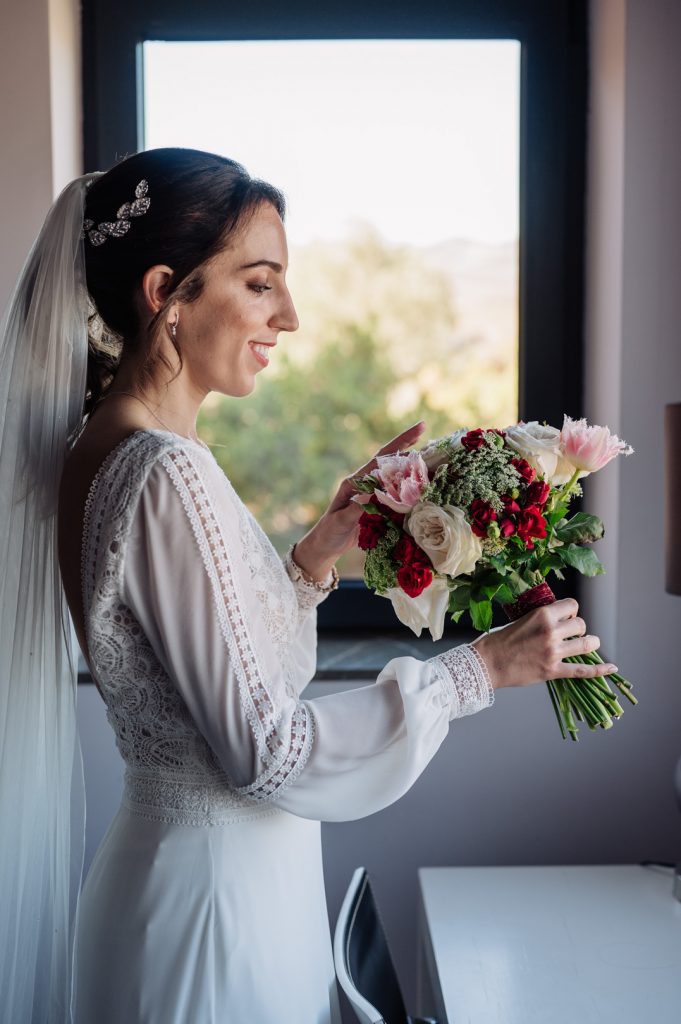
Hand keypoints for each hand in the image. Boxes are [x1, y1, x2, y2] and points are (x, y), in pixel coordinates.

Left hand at [292, 421, 426, 580]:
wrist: (326, 545)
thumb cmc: (330, 532)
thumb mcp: (340, 521)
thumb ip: (355, 508)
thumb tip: (372, 493)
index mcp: (355, 481)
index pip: (380, 458)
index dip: (399, 444)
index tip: (419, 429)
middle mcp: (365, 483)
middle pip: (389, 460)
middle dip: (407, 445)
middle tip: (425, 430)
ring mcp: (372, 494)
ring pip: (395, 475)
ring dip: (412, 466)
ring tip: (432, 456)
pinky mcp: (378, 506)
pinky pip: (397, 494)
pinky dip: (410, 488)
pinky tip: (424, 485)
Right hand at [473, 598, 617, 689]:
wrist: (487, 663)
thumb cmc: (498, 640)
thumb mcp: (520, 619)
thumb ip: (540, 618)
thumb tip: (557, 618)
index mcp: (542, 615)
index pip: (572, 606)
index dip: (571, 611)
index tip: (566, 617)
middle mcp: (551, 632)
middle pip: (580, 624)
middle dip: (578, 628)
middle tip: (570, 633)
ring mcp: (553, 652)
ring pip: (586, 644)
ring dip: (590, 643)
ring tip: (589, 643)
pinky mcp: (553, 671)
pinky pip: (582, 670)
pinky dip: (599, 670)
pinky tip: (611, 668)